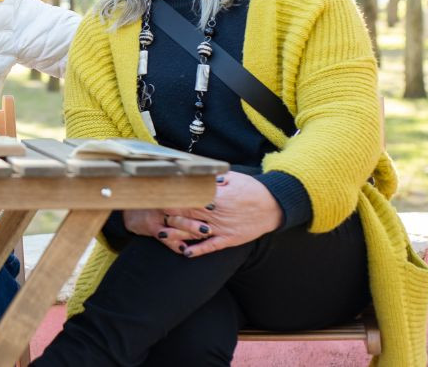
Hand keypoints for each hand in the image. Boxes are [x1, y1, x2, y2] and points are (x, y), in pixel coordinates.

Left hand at [167, 172, 281, 258]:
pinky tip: (185, 253)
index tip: (159, 196)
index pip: (190, 197)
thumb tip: (199, 173)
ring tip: (162, 233)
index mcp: (217, 196)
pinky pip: (212, 246)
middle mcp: (217, 213)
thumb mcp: (234, 177)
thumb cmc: (252, 189)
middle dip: (171, 214)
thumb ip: (214, 177)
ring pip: (196, 231)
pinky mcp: (229, 239)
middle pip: (189, 214)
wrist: (274, 205)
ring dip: (179, 233)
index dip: (174, 198)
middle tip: (153, 214)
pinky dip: (199, 250)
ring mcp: (223, 228)